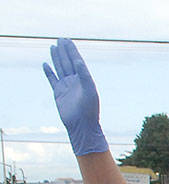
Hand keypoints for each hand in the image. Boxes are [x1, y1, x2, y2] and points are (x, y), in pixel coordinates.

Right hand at [43, 38, 108, 156]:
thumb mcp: (89, 90)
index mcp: (84, 80)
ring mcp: (66, 87)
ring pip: (60, 69)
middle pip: (68, 62)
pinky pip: (52, 80)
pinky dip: (49, 72)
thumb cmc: (90, 110)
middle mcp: (75, 82)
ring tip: (53, 47)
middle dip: (64, 51)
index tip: (67, 40)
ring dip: (56, 58)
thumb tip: (78, 61)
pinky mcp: (58, 94)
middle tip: (61, 39)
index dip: (72, 50)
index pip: (77, 61)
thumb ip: (84, 75)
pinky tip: (45, 64)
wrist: (82, 126)